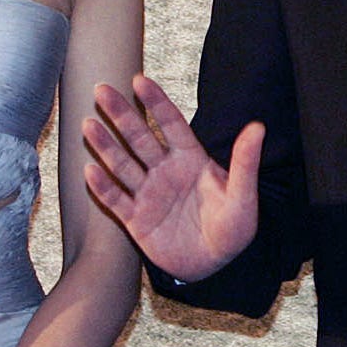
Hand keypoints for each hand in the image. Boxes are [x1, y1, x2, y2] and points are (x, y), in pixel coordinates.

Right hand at [84, 76, 262, 282]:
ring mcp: (148, 194)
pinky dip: (103, 186)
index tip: (139, 80)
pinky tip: (90, 170)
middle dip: (121, 114)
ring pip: (123, 165)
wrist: (217, 267)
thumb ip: (245, 162)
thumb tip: (258, 127)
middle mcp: (165, 171)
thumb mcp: (243, 195)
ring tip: (88, 125)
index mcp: (190, 159)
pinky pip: (116, 200)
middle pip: (139, 138)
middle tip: (102, 89)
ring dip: (106, 145)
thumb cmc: (233, 228)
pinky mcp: (136, 220)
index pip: (170, 124)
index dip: (155, 102)